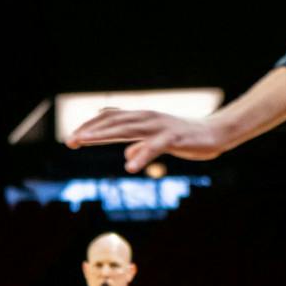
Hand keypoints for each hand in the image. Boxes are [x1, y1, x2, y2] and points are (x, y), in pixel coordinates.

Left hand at [67, 109, 227, 173]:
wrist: (216, 133)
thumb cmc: (186, 138)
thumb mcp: (159, 141)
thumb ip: (141, 145)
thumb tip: (127, 155)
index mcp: (143, 118)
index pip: (111, 119)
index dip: (91, 127)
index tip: (73, 138)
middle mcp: (148, 118)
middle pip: (114, 122)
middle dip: (90, 130)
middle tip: (70, 140)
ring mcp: (160, 126)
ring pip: (127, 128)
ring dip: (104, 134)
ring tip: (85, 141)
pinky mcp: (174, 137)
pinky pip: (154, 146)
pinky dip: (141, 155)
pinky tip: (130, 167)